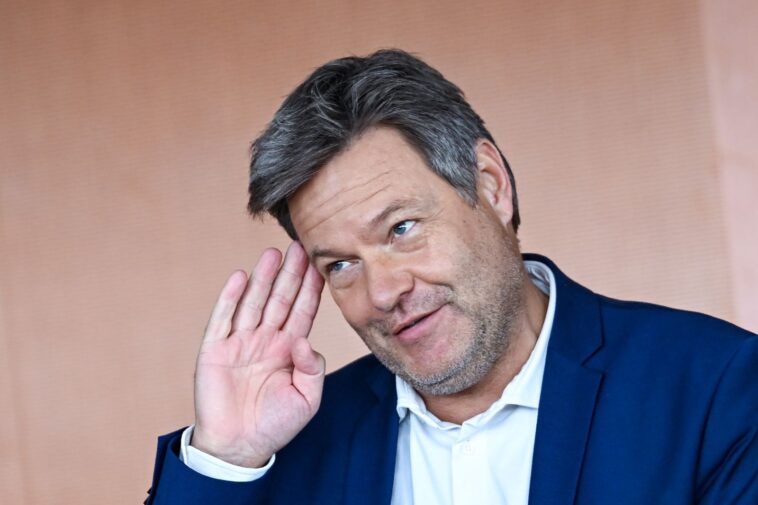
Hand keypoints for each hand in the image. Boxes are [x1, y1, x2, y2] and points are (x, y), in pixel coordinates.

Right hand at [191, 242, 324, 467]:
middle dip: (290, 274)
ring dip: (263, 278)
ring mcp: (240, 343)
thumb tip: (304, 341)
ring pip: (254, 303)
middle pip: (280, 299)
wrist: (239, 447)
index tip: (318, 264)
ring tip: (273, 253)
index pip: (302, 311)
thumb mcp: (307, 399)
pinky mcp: (215, 350)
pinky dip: (230, 298)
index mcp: (289, 350)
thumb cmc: (275, 425)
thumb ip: (313, 369)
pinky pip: (223, 319)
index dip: (310, 288)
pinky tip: (240, 278)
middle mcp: (266, 340)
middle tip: (299, 247)